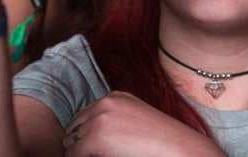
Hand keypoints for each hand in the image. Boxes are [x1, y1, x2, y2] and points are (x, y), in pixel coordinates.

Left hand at [63, 92, 224, 156]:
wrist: (177, 148)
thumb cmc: (159, 140)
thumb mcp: (135, 120)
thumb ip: (114, 121)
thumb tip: (90, 138)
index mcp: (115, 96)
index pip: (83, 116)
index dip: (84, 135)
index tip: (93, 149)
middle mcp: (105, 102)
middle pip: (74, 127)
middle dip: (78, 144)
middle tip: (92, 155)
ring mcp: (99, 118)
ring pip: (70, 141)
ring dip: (78, 152)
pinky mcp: (96, 137)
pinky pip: (73, 154)